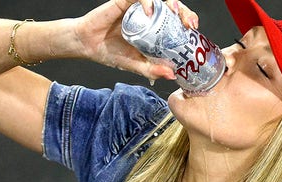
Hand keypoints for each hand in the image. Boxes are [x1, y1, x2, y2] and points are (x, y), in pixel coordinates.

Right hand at [73, 0, 198, 79]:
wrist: (88, 46)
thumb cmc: (110, 52)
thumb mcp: (135, 65)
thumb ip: (152, 69)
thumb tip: (171, 75)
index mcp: (155, 29)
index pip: (177, 22)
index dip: (188, 22)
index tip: (193, 30)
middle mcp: (149, 15)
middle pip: (173, 8)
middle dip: (185, 13)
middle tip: (189, 24)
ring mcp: (139, 7)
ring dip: (172, 3)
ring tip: (174, 13)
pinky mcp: (125, 1)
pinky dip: (148, 1)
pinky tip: (148, 12)